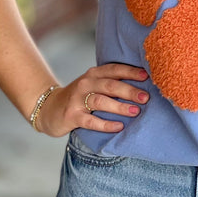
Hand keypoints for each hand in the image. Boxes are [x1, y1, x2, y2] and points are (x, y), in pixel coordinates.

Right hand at [34, 63, 149, 136]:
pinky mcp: (72, 116)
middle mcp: (85, 84)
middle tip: (146, 98)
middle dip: (129, 91)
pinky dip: (106, 124)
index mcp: (94, 74)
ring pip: (100, 101)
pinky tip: (119, 127)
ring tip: (135, 111)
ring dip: (119, 106)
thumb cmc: (80, 97)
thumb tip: (143, 87)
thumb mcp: (93, 85)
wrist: (50, 108)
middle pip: (110, 85)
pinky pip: (91, 121)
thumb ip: (112, 83)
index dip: (131, 72)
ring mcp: (77, 100)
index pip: (114, 69)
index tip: (147, 76)